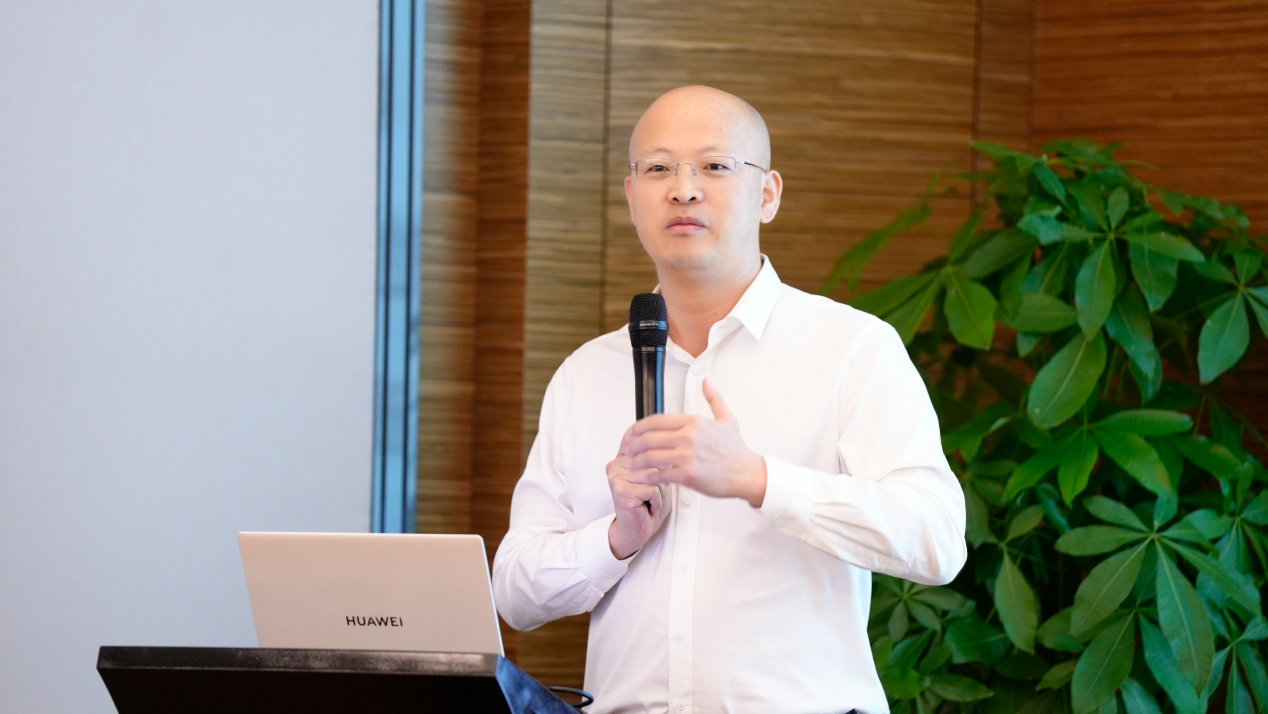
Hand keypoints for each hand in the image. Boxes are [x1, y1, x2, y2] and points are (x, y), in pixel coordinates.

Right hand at [605, 452, 671, 559]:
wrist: (636, 531)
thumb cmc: (647, 504)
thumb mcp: (655, 476)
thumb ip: (655, 460)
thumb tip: (665, 448)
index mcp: (622, 458)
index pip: (641, 443)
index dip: (656, 454)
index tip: (658, 470)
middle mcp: (616, 465)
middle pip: (653, 461)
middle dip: (660, 480)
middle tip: (652, 494)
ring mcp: (617, 477)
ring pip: (654, 475)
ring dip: (659, 492)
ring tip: (650, 501)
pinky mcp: (622, 491)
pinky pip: (652, 490)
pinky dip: (656, 501)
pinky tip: (648, 508)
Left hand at [623, 378, 767, 506]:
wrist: (747, 473)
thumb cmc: (736, 450)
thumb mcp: (726, 418)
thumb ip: (713, 398)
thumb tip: (707, 381)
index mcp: (693, 422)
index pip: (656, 420)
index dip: (638, 428)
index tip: (631, 434)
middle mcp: (688, 436)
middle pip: (648, 437)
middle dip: (632, 445)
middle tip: (626, 451)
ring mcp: (686, 455)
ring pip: (650, 456)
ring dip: (635, 462)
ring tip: (630, 465)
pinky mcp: (687, 474)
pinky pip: (659, 474)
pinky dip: (646, 477)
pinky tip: (641, 478)